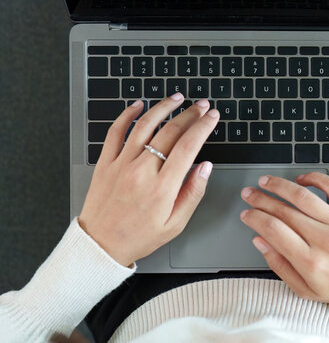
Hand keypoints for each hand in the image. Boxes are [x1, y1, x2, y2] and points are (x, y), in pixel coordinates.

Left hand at [79, 93, 219, 266]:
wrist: (101, 245)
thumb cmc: (139, 236)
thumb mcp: (175, 224)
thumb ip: (193, 193)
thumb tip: (205, 167)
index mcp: (162, 188)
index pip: (188, 146)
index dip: (203, 127)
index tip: (212, 117)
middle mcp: (142, 171)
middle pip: (170, 132)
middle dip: (190, 114)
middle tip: (202, 106)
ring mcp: (122, 164)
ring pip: (145, 126)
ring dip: (163, 108)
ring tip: (177, 98)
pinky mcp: (105, 163)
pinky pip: (115, 132)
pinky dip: (127, 115)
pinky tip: (138, 105)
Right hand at [240, 172, 328, 309]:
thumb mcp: (305, 289)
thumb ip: (279, 265)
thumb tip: (260, 240)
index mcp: (311, 261)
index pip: (273, 230)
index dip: (255, 218)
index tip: (247, 214)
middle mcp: (325, 240)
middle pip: (284, 211)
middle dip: (261, 200)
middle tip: (249, 194)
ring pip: (304, 196)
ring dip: (280, 186)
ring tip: (266, 182)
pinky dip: (315, 178)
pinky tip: (301, 179)